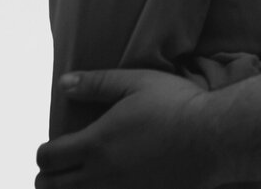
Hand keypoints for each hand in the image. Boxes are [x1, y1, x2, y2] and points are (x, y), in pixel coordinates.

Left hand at [35, 70, 220, 188]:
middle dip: (48, 177)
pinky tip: (105, 186)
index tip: (53, 147)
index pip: (47, 157)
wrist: (216, 137)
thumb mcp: (136, 82)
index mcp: (95, 144)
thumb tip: (63, 83)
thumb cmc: (178, 104)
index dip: (44, 152)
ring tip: (76, 180)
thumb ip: (96, 83)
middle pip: (52, 187)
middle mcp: (100, 175)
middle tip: (58, 168)